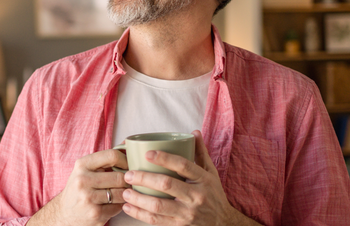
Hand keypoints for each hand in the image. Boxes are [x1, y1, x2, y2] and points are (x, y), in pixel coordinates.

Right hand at [27, 148, 129, 225]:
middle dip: (127, 181)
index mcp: (82, 165)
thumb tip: (128, 144)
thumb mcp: (86, 169)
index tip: (129, 166)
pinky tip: (112, 204)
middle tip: (128, 182)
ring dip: (125, 194)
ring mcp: (88, 197)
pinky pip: (118, 207)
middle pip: (120, 176)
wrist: (64, 212)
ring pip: (122, 193)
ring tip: (121, 193)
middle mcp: (83, 180)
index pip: (112, 155)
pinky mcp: (95, 213)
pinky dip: (119, 206)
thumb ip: (105, 159)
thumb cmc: (79, 188)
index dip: (126, 160)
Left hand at [120, 130, 258, 225]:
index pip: (183, 166)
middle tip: (129, 175)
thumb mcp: (211, 173)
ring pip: (159, 206)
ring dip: (139, 199)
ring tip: (125, 192)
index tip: (147, 153)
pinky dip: (140, 215)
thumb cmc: (213, 194)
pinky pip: (157, 221)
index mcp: (203, 179)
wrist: (223, 223)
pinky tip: (128, 208)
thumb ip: (201, 153)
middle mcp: (196, 196)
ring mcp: (188, 213)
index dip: (165, 158)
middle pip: (167, 185)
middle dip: (144, 179)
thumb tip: (194, 132)